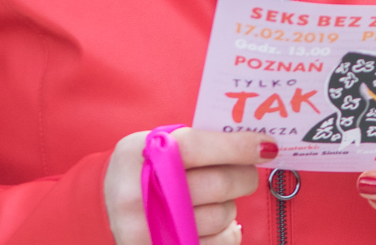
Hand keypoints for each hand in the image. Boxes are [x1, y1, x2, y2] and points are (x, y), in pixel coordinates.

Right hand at [104, 127, 272, 244]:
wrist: (109, 205)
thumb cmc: (145, 166)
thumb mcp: (155, 142)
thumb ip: (195, 141)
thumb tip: (252, 143)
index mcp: (138, 155)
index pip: (195, 147)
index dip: (236, 146)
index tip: (266, 146)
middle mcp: (139, 196)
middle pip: (217, 184)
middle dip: (245, 176)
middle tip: (248, 171)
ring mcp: (150, 231)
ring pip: (222, 215)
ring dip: (230, 204)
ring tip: (217, 197)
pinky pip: (220, 243)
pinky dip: (228, 231)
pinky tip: (216, 221)